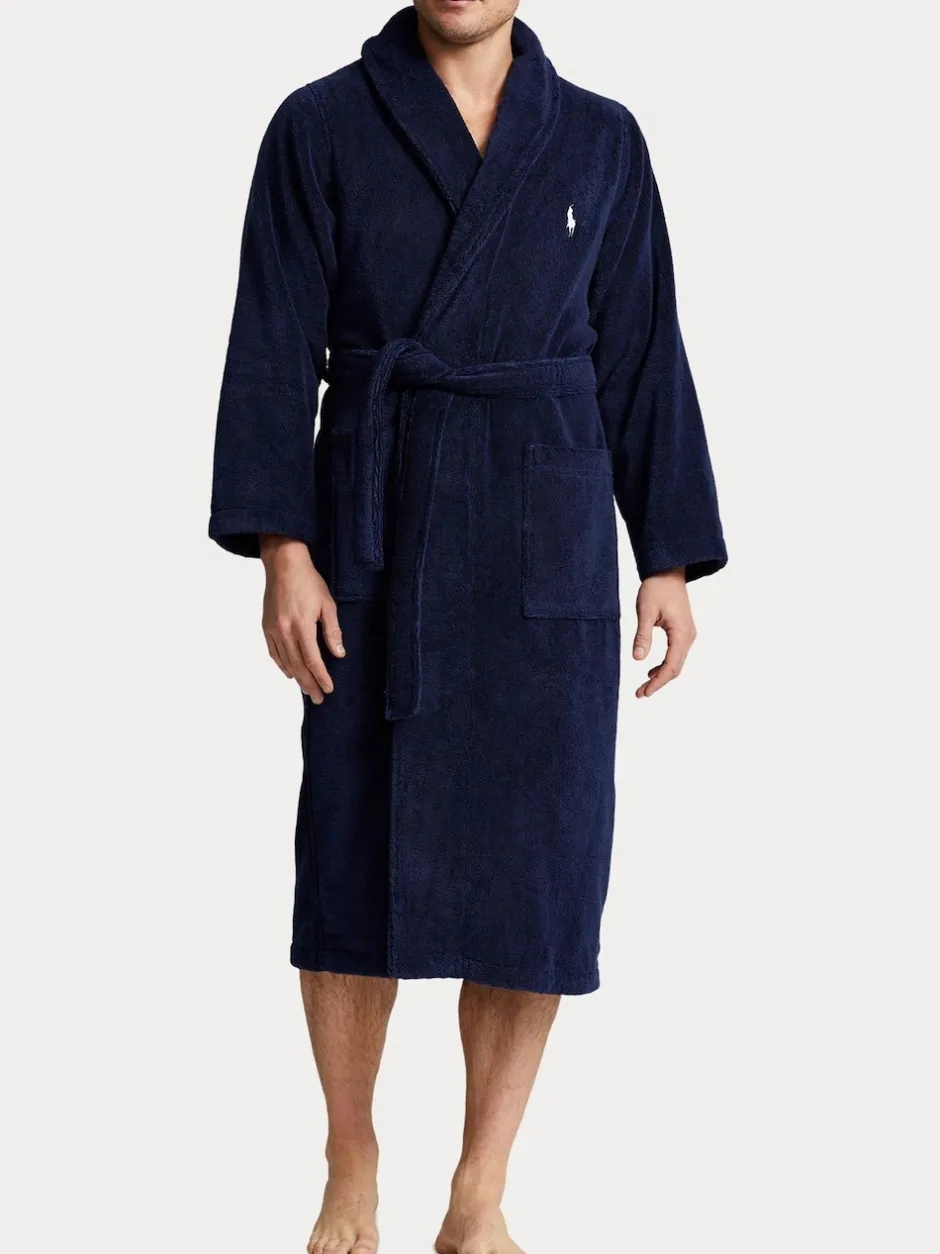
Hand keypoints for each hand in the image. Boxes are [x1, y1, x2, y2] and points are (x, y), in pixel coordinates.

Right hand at [260, 536, 343, 703]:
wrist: (283, 564)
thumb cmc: (308, 581)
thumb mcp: (328, 604)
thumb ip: (332, 632)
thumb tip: (338, 654)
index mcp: (302, 626)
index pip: (313, 660)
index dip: (321, 677)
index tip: (329, 689)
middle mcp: (284, 630)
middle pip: (298, 666)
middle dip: (309, 684)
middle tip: (318, 698)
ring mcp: (273, 629)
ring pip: (285, 661)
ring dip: (297, 678)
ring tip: (307, 690)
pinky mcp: (266, 626)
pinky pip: (273, 652)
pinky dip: (282, 665)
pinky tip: (290, 673)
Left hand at [632, 567, 695, 697]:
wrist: (668, 571)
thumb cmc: (656, 588)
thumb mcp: (645, 611)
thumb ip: (642, 636)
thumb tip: (637, 659)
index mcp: (681, 633)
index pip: (671, 666)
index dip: (657, 682)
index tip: (643, 692)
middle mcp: (688, 636)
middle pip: (675, 668)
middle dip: (658, 683)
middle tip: (640, 693)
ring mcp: (687, 634)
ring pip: (676, 662)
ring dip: (661, 675)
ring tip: (643, 686)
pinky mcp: (682, 631)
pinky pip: (676, 654)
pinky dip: (664, 665)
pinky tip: (651, 670)